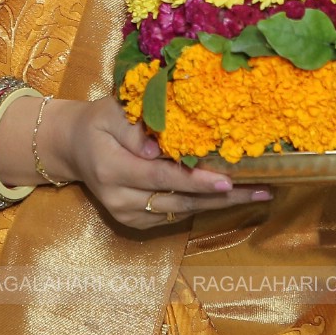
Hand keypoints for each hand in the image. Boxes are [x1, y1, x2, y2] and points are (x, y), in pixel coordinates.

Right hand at [49, 99, 271, 229]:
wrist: (74, 148)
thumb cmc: (98, 122)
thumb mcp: (111, 112)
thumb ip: (136, 127)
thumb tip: (161, 147)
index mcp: (112, 169)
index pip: (161, 176)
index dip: (196, 180)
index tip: (228, 180)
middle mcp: (120, 199)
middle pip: (178, 200)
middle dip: (222, 196)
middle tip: (262, 189)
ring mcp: (127, 215)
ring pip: (181, 211)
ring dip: (219, 204)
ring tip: (257, 192)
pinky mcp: (136, 222)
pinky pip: (174, 215)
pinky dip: (203, 205)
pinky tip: (230, 196)